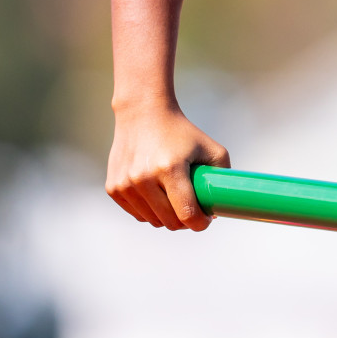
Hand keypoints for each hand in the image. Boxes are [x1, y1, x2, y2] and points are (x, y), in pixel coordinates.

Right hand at [105, 104, 229, 230]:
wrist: (143, 114)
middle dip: (186, 222)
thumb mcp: (211, 148)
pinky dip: (150, 211)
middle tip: (194, 209)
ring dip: (167, 217)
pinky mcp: (113, 188)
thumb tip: (219, 208)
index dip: (200, 223)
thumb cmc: (182, 132)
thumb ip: (223, 175)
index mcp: (170, 168)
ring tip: (177, 201)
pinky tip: (158, 195)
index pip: (187, 214)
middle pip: (170, 221)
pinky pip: (137, 214)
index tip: (207, 219)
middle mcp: (143, 178)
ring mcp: (125, 185)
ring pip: (153, 221)